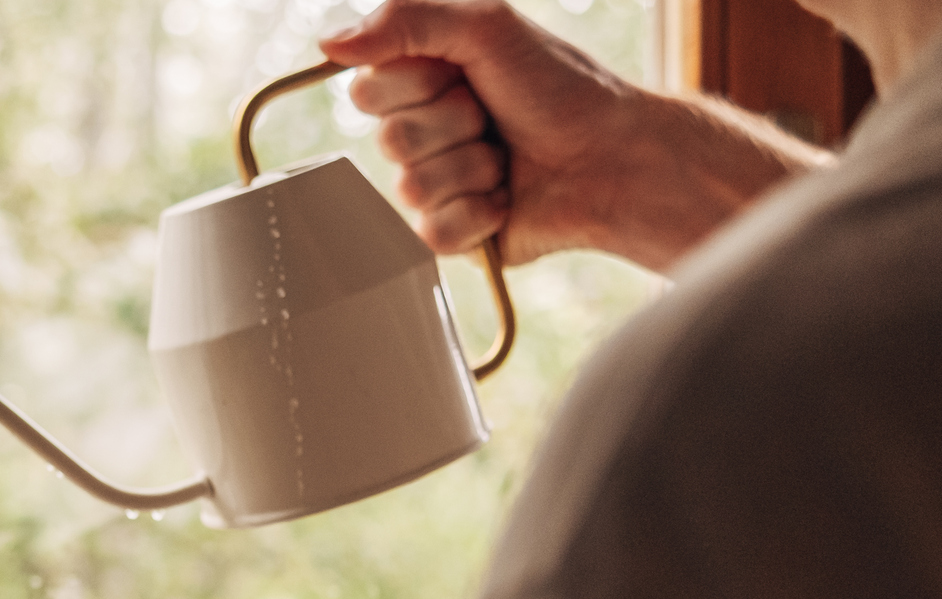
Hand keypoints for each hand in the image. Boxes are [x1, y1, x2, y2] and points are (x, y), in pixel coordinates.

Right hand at [321, 0, 829, 272]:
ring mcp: (436, 185)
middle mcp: (423, 131)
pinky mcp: (454, 234)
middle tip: (493, 115)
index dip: (415, 86)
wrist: (614, 157)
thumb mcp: (487, 27)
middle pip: (388, 141)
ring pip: (411, 188)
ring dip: (472, 168)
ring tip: (508, 157)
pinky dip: (478, 214)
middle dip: (451, 126)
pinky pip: (432, 233)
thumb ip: (405, 21)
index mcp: (423, 79)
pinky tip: (508, 198)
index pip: (367, 89)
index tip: (463, 74)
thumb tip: (328, 43)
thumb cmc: (560, 88)